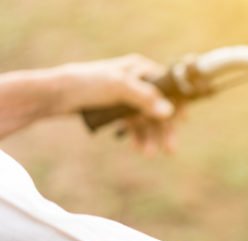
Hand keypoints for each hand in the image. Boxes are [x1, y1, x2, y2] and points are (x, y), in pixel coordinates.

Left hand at [54, 54, 178, 154]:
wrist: (55, 95)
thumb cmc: (86, 84)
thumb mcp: (118, 88)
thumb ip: (145, 99)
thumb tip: (170, 112)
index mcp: (140, 69)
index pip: (167, 87)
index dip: (177, 104)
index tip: (183, 121)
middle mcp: (137, 82)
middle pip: (159, 107)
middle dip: (164, 129)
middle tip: (170, 149)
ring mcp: (127, 97)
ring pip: (146, 119)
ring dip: (150, 136)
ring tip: (149, 153)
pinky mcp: (117, 109)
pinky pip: (134, 124)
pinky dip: (138, 136)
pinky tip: (139, 148)